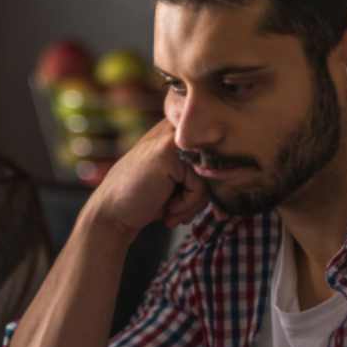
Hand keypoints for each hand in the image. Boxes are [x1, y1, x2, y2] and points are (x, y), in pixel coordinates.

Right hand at [87, 119, 206, 237]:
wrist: (112, 215)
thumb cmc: (144, 201)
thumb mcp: (174, 182)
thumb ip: (198, 171)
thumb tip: (234, 174)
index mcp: (173, 134)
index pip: (212, 148)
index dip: (208, 175)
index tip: (186, 196)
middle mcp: (172, 131)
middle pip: (213, 163)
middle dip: (202, 195)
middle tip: (179, 213)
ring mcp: (169, 139)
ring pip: (208, 176)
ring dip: (193, 204)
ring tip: (171, 212)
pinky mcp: (167, 152)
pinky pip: (199, 185)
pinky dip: (186, 205)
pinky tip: (166, 210)